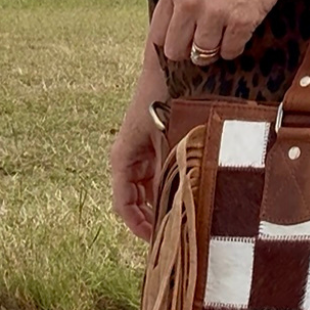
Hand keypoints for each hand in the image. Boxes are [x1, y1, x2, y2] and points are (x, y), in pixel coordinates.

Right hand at [111, 53, 166, 241]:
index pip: (122, 204)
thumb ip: (170, 175)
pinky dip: (168, 190)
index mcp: (122, 158)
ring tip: (182, 223)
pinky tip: (187, 200)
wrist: (174, 67)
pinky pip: (157, 177)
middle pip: (134, 202)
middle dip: (151, 221)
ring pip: (147, 191)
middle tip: (173, 239)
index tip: (155, 242)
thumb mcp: (172, 143)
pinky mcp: (155, 148)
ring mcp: (141, 153)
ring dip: (160, 207)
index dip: (137, 226)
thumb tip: (178, 209)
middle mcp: (128, 158)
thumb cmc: (168, 101)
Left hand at [149, 0, 301, 63]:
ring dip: (215, 50)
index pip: (158, 34)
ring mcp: (214, 14)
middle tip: (205, 46)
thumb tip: (178, 26)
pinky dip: (235, 47)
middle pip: (176, 50)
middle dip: (189, 52)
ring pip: (204, 54)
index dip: (171, 42)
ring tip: (225, 37)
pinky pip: (231, 51)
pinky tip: (241, 33)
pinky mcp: (240, 21)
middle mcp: (189, 3)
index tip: (184, 42)